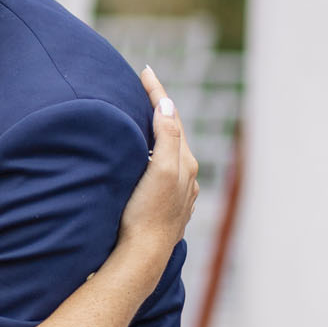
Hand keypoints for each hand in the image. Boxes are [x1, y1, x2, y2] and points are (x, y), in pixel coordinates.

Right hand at [121, 67, 198, 249]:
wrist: (142, 256)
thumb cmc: (148, 213)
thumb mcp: (161, 170)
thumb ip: (167, 136)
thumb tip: (167, 104)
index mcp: (184, 162)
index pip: (171, 117)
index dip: (157, 92)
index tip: (144, 70)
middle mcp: (185, 175)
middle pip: (172, 132)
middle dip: (159, 109)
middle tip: (143, 88)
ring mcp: (177, 192)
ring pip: (168, 152)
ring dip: (157, 132)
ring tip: (143, 118)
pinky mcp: (164, 205)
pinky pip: (162, 169)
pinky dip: (155, 154)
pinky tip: (146, 158)